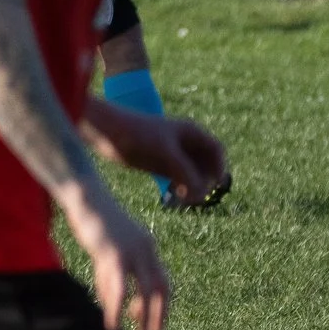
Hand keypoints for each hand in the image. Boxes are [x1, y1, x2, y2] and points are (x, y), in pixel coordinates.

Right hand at [58, 178, 171, 329]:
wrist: (84, 195)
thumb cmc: (93, 219)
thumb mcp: (108, 246)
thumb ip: (112, 272)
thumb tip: (110, 299)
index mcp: (148, 246)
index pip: (162, 280)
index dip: (161, 304)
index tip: (152, 320)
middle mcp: (146, 249)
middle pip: (160, 288)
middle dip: (159, 314)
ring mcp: (132, 252)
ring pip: (144, 292)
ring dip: (143, 316)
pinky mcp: (113, 254)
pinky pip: (119, 289)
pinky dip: (117, 310)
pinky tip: (113, 324)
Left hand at [87, 100, 228, 209]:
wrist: (108, 132)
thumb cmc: (138, 134)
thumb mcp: (165, 151)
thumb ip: (185, 170)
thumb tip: (201, 193)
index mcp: (191, 131)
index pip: (216, 150)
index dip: (220, 167)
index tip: (216, 183)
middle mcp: (185, 143)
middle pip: (207, 165)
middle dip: (205, 180)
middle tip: (197, 195)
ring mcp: (173, 155)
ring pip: (194, 175)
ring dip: (194, 187)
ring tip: (185, 198)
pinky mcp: (161, 166)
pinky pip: (179, 180)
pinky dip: (181, 189)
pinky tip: (175, 196)